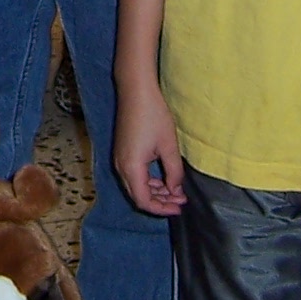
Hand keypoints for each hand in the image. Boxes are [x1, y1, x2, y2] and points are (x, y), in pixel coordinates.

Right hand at [111, 77, 187, 216]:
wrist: (135, 91)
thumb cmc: (153, 115)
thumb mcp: (169, 146)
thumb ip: (174, 172)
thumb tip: (176, 190)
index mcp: (132, 167)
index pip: (144, 201)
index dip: (162, 208)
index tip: (179, 207)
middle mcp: (121, 166)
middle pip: (138, 196)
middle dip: (160, 202)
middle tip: (180, 199)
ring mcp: (119, 158)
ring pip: (135, 186)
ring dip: (155, 191)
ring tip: (175, 189)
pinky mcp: (122, 152)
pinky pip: (133, 175)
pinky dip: (148, 181)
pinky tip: (163, 177)